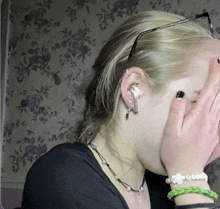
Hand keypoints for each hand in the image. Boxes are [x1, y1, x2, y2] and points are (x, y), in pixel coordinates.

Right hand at [160, 57, 219, 174]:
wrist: (186, 171)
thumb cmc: (175, 151)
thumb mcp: (170, 131)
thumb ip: (176, 111)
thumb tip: (181, 94)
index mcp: (198, 117)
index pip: (209, 90)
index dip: (213, 74)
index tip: (214, 61)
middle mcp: (211, 120)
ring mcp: (216, 127)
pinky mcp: (217, 134)